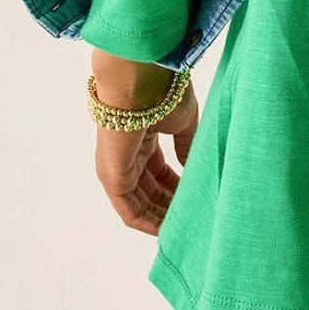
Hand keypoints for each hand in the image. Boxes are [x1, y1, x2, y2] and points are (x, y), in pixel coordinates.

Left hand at [90, 51, 200, 235]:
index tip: (196, 198)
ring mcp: (116, 167)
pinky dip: (147, 221)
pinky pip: (129, 209)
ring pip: (139, 203)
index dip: (177, 188)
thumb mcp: (183, 123)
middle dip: (170, 206)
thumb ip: (186, 147)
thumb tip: (193, 167)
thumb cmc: (161, 93)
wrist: (140, 80)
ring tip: (184, 228)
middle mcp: (125, 155)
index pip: (158, 172)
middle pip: (148, 190)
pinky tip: (166, 229)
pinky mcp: (112, 177)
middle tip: (193, 219)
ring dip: (161, 218)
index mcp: (141, 138)